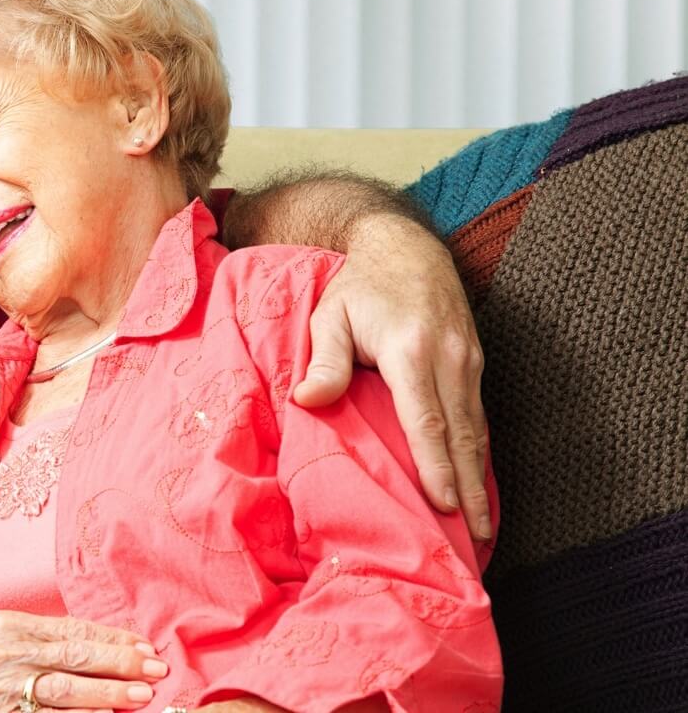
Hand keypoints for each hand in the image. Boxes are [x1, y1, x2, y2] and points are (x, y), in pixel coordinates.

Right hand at [0, 610, 167, 711]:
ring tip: (140, 697)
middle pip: (75, 657)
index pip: (72, 630)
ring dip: (106, 695)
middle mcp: (8, 654)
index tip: (143, 645)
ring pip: (64, 691)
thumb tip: (83, 641)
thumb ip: (33, 636)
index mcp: (9, 627)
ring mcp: (3, 689)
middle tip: (155, 670)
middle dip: (119, 664)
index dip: (111, 639)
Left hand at [294, 213, 491, 540]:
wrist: (407, 248)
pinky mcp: (476, 362)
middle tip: (475, 540)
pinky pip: (479, 416)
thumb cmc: (359, 286)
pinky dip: (480, 452)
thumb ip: (325, 360)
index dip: (436, 465)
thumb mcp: (331, 315)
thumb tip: (307, 401)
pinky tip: (478, 482)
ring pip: (476, 429)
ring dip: (479, 478)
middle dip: (468, 489)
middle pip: (461, 434)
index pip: (426, 419)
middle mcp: (450, 357)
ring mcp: (469, 359)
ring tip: (481, 526)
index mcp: (412, 350)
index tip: (442, 505)